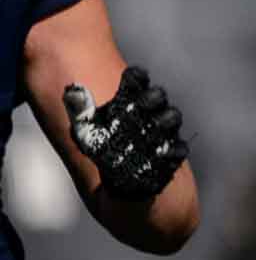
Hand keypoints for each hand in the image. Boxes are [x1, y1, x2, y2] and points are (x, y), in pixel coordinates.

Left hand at [65, 66, 188, 199]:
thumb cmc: (103, 149)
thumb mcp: (87, 133)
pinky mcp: (173, 152)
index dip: (136, 77)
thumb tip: (71, 90)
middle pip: (157, 95)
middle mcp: (150, 112)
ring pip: (172, 117)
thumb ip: (81, 112)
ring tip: (158, 123)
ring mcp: (164, 131)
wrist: (122, 182)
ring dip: (166, 119)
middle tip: (144, 101)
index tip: (131, 77)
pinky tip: (164, 152)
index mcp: (131, 101)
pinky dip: (173, 149)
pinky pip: (179, 147)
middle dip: (152, 97)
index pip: (136, 80)